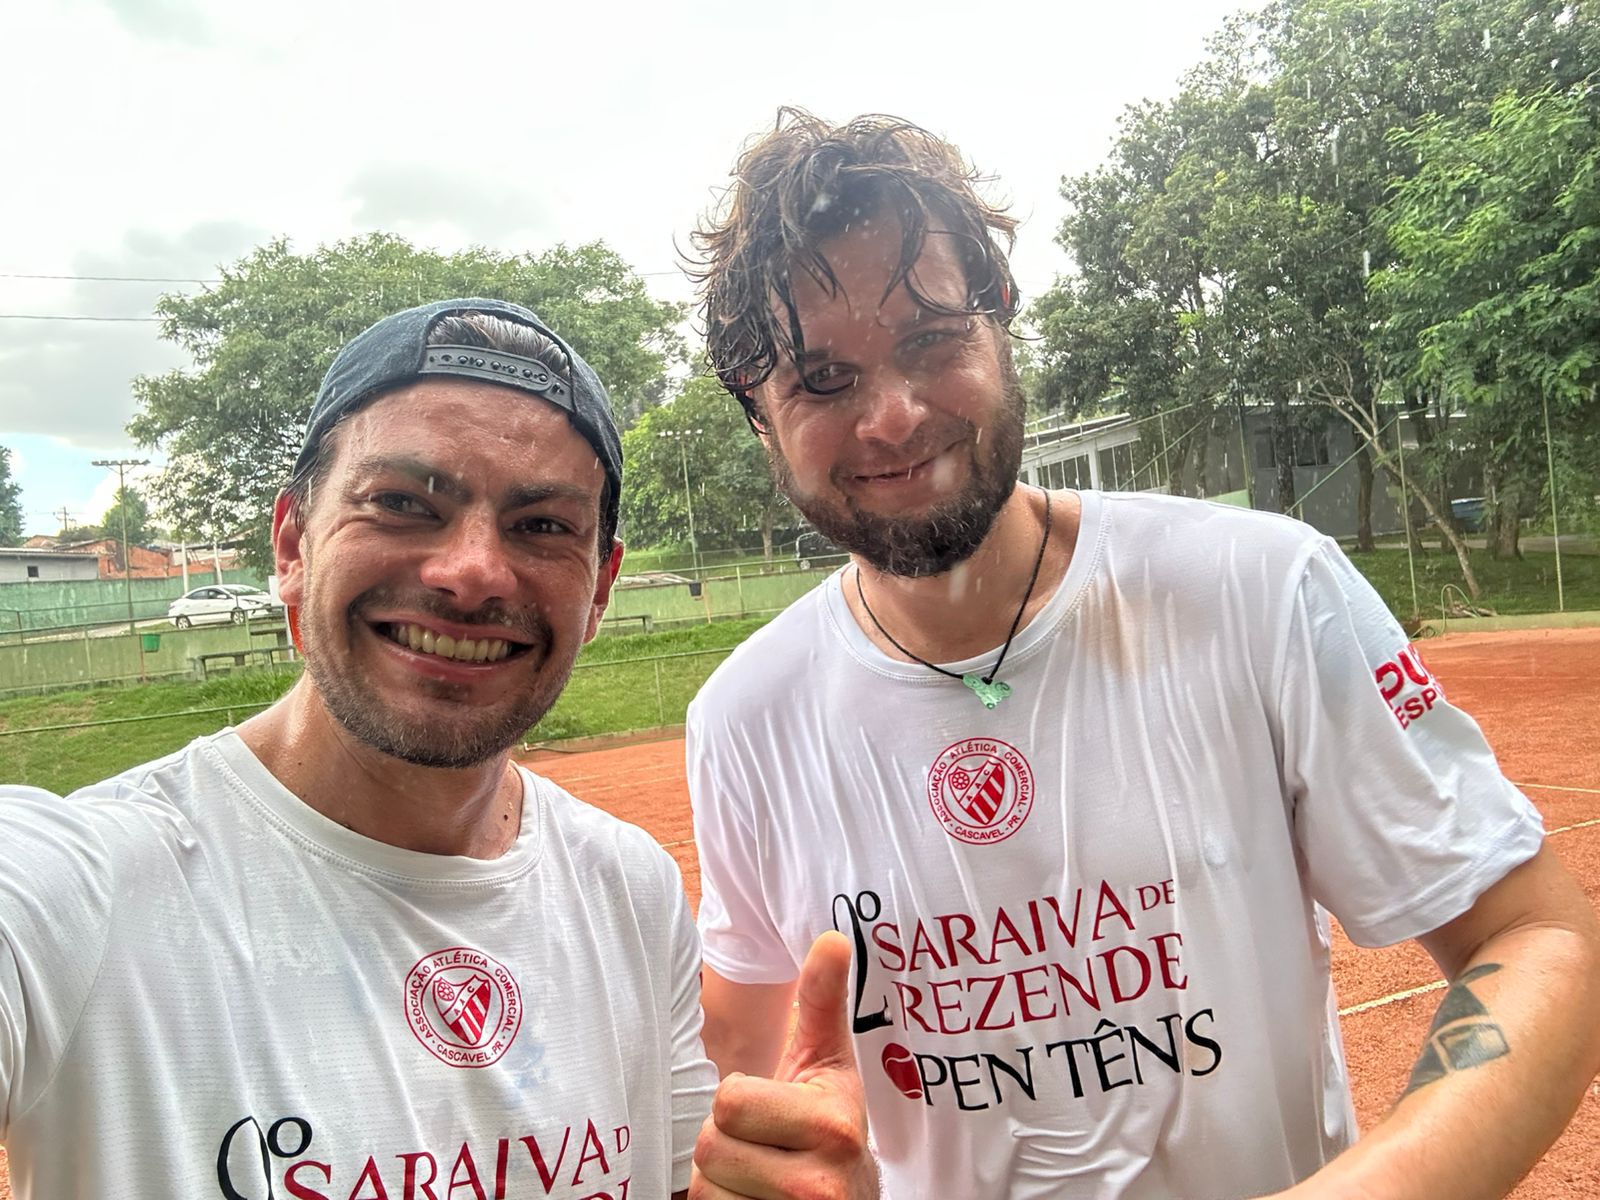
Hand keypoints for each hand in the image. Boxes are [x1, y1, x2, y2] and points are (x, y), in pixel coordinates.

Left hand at [690, 931, 879, 1199]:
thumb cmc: (831, 1125)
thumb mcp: (830, 1065)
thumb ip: (823, 1002)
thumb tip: (833, 938)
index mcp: (830, 1125)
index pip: (729, 1101)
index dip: (740, 1102)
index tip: (773, 1109)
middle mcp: (818, 1184)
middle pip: (711, 1148)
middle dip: (727, 1144)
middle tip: (762, 1145)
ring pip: (707, 1191)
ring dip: (723, 1183)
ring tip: (760, 1176)